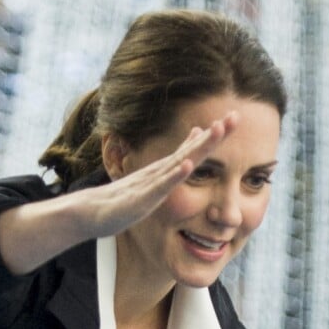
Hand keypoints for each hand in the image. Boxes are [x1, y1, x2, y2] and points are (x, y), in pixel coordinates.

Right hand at [79, 113, 237, 238]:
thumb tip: (197, 134)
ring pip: (179, 162)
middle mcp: (162, 170)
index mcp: (167, 168)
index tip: (235, 119)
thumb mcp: (156, 177)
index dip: (216, 135)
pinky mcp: (143, 198)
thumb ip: (176, 157)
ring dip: (199, 147)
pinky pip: (161, 186)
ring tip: (216, 132)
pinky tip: (187, 165)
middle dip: (215, 135)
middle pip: (193, 150)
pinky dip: (175, 175)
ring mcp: (152, 182)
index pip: (196, 148)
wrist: (92, 212)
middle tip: (235, 117)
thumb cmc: (126, 197)